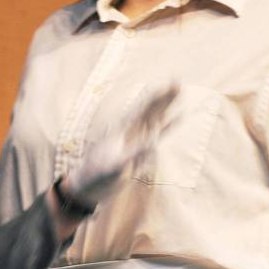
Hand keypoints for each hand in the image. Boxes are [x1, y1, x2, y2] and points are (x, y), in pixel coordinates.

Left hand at [59, 83, 177, 207]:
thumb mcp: (114, 165)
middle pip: (150, 109)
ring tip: (179, 93)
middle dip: (163, 96)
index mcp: (121, 129)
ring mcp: (135, 140)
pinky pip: (157, 135)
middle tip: (178, 82)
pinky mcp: (140, 151)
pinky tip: (178, 117)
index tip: (168, 84)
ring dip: (166, 107)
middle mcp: (129, 131)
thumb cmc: (96, 175)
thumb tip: (153, 141)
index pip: (141, 108)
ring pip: (154, 119)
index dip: (155, 96)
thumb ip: (133, 153)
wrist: (89, 186)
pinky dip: (167, 126)